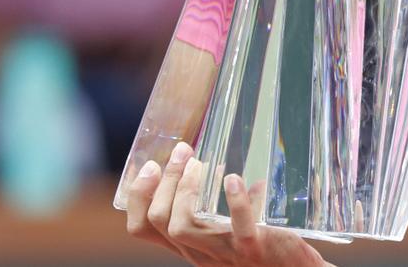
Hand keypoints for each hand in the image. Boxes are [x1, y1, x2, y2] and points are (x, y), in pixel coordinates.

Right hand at [126, 142, 331, 265]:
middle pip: (161, 221)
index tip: (151, 166)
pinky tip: (233, 179)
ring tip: (200, 164)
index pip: (144, 228)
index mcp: (190, 246)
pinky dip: (235, 202)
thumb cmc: (268, 254)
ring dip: (187, 190)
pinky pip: (239, 227)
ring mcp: (225, 252)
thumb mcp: (238, 234)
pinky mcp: (253, 247)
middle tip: (182, 152)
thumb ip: (232, 211)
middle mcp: (200, 252)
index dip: (139, 197)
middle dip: (164, 183)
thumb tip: (237, 178)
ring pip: (183, 227)